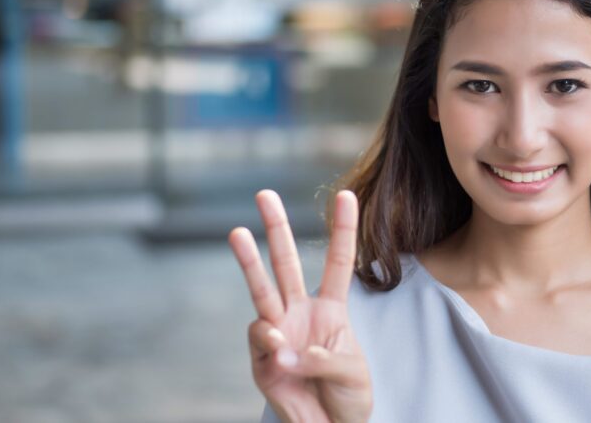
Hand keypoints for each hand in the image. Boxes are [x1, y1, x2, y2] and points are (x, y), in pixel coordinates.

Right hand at [229, 190, 372, 422]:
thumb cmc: (348, 396)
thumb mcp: (352, 372)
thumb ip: (324, 357)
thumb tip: (284, 346)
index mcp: (331, 308)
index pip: (337, 261)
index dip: (342, 229)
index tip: (347, 195)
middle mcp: (300, 312)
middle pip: (286, 262)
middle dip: (276, 228)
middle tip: (264, 194)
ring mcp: (278, 332)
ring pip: (261, 288)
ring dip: (249, 260)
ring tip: (237, 233)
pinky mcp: (262, 358)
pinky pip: (261, 338)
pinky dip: (271, 341)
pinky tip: (281, 352)